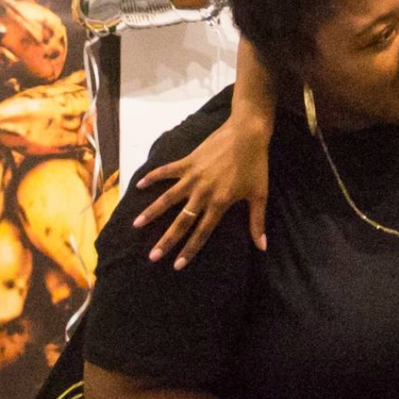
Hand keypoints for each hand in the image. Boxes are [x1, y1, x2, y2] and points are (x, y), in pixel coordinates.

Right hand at [135, 117, 270, 262]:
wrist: (247, 133)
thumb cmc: (255, 164)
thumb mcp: (259, 195)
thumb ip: (257, 222)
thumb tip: (262, 248)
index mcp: (219, 203)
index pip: (202, 232)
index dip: (189, 250)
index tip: (176, 265)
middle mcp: (202, 193)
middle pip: (181, 221)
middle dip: (166, 240)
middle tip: (152, 256)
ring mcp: (193, 177)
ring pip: (168, 198)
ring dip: (152, 212)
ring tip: (136, 224)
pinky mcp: (188, 161)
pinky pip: (167, 171)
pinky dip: (153, 177)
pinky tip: (139, 185)